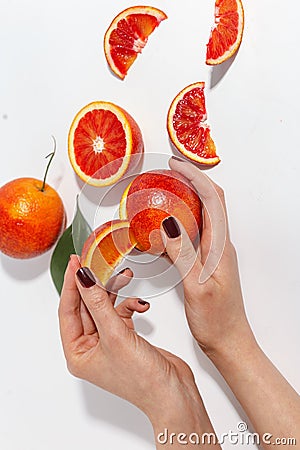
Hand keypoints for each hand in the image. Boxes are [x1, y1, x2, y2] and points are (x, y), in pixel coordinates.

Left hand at [58, 256, 218, 447]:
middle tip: (97, 261)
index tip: (75, 262)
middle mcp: (90, 348)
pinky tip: (140, 305)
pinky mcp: (125, 338)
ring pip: (105, 307)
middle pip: (86, 307)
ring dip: (114, 293)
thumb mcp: (115, 335)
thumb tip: (83, 278)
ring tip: (124, 276)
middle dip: (95, 285)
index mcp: (78, 353)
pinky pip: (121, 314)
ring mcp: (108, 342)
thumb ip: (98, 303)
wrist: (174, 393)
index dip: (71, 285)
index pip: (68, 311)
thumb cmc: (142, 379)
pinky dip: (130, 306)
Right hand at [162, 158, 299, 448]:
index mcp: (221, 247)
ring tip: (164, 192)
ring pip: (201, 216)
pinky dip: (179, 223)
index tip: (176, 165)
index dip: (195, 177)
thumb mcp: (196, 286)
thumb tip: (168, 222)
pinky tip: (163, 227)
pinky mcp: (205, 263)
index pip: (213, 199)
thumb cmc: (217, 319)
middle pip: (210, 201)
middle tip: (168, 173)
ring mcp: (213, 253)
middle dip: (191, 181)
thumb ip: (183, 253)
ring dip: (186, 199)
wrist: (228, 341)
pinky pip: (193, 234)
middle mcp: (220, 246)